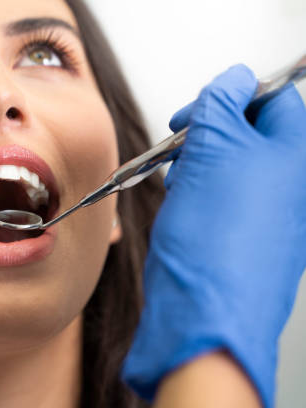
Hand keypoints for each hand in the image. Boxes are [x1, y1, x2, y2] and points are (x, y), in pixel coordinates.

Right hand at [121, 65, 305, 407]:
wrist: (204, 315)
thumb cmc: (216, 241)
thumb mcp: (216, 147)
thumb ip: (223, 102)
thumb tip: (234, 78)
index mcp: (297, 157)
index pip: (274, 100)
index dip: (231, 96)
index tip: (199, 110)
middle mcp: (290, 187)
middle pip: (249, 135)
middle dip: (208, 136)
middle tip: (182, 147)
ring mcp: (270, 216)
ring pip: (230, 169)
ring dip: (197, 168)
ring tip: (181, 186)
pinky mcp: (244, 239)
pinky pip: (220, 203)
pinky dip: (197, 198)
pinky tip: (183, 211)